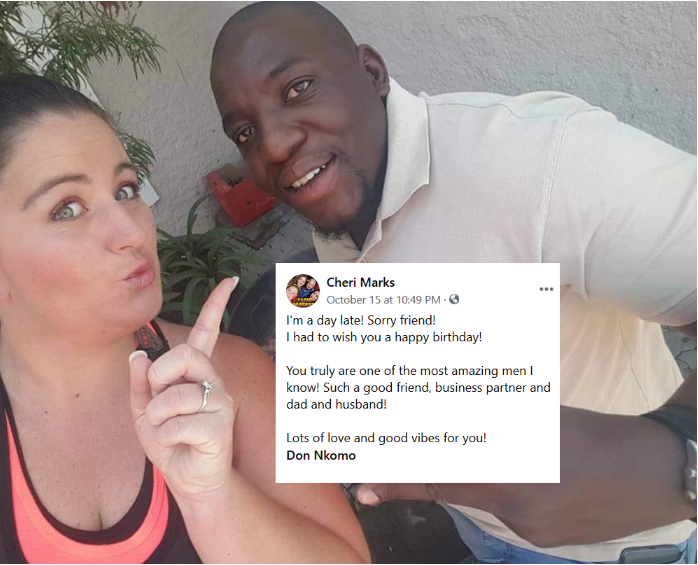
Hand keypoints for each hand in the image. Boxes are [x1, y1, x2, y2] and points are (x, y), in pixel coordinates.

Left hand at [130, 278, 236, 501]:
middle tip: (157, 397)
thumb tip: (138, 355)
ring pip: (175, 397)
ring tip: (167, 432)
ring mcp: (220, 402)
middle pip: (185, 355)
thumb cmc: (170, 443)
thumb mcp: (143, 413)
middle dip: (160, 376)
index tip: (229, 281)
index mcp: (195, 373)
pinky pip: (178, 424)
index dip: (216, 306)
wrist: (189, 480)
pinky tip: (179, 444)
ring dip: (157, 419)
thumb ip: (140, 384)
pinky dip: (166, 438)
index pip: (206, 333)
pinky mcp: (220, 426)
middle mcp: (212, 380)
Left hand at [356, 406, 694, 546]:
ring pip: (476, 502)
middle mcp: (517, 503)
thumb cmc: (594, 434)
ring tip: (468, 467)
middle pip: (454, 489)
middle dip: (418, 480)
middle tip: (375, 480)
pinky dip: (494, 496)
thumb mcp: (538, 421)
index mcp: (516, 466)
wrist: (655, 474)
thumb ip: (493, 426)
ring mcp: (529, 529)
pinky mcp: (541, 540)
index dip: (400, 480)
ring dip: (463, 483)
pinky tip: (513, 483)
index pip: (444, 475)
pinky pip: (501, 515)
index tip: (365, 485)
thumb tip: (449, 422)